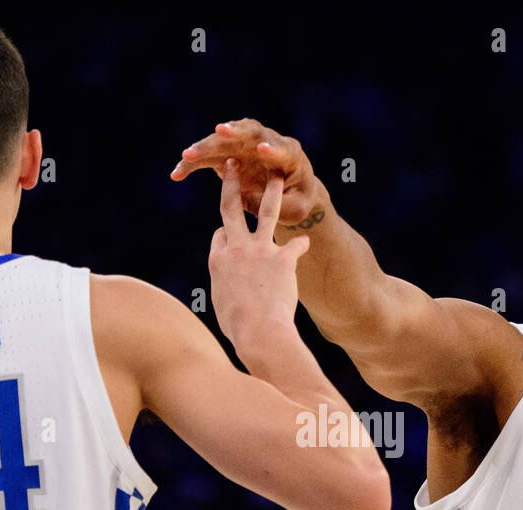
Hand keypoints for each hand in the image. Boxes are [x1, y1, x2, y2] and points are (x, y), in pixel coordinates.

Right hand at [172, 118, 318, 226]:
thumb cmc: (297, 201)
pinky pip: (208, 156)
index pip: (280, 147)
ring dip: (205, 146)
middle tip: (219, 130)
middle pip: (248, 133)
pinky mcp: (229, 153)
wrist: (290, 193)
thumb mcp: (294, 208)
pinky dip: (193, 163)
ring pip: (223, 140)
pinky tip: (177, 174)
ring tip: (187, 155)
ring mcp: (246, 146)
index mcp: (290, 154)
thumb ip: (276, 203)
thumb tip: (248, 196)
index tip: (262, 149)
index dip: (271, 148)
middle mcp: (266, 142)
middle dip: (233, 132)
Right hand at [208, 158, 309, 350]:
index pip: (219, 235)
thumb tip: (226, 292)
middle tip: (232, 163)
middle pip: (231, 208)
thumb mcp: (222, 304)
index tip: (230, 234)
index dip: (225, 233)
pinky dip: (300, 247)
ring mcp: (260, 252)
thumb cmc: (238, 327)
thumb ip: (224, 288)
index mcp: (217, 260)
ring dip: (273, 191)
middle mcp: (236, 249)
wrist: (259, 334)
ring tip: (278, 174)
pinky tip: (305, 244)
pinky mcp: (283, 260)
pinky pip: (296, 246)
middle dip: (231, 183)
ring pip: (267, 213)